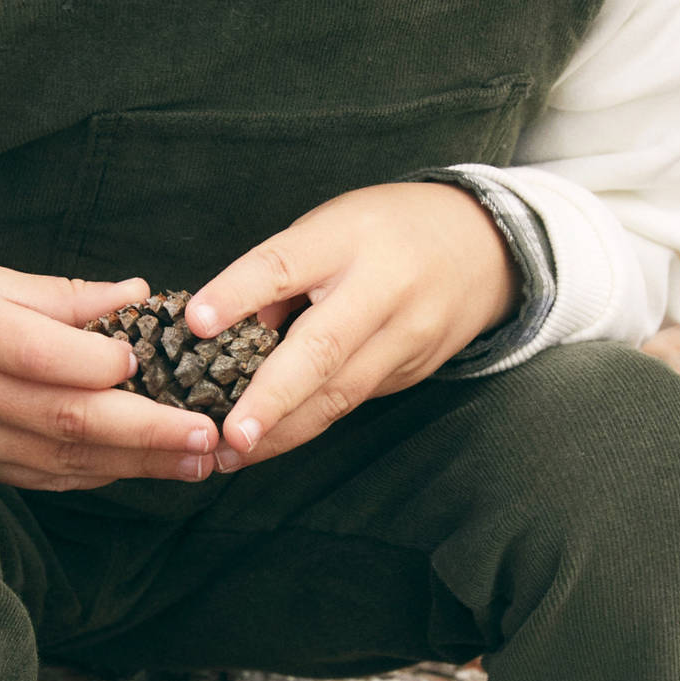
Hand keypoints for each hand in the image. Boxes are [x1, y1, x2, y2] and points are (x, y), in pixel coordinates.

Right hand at [0, 263, 221, 487]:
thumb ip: (59, 295)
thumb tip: (136, 295)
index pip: (35, 354)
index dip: (93, 364)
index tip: (146, 361)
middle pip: (61, 418)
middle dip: (143, 431)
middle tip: (206, 435)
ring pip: (61, 458)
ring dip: (136, 463)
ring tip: (199, 459)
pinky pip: (45, 476)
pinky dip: (99, 474)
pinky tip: (148, 468)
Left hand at [187, 182, 514, 469]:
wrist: (483, 248)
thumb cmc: (385, 230)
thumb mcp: (331, 225)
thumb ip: (281, 272)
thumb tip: (226, 327)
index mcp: (346, 238)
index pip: (284, 265)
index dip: (239, 293)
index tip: (196, 322)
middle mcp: (381, 289)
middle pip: (321, 348)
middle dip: (271, 397)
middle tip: (230, 434)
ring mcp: (404, 337)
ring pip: (339, 393)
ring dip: (283, 431)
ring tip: (231, 455)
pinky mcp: (411, 372)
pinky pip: (351, 401)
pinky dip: (306, 424)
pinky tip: (270, 442)